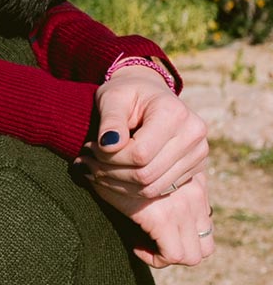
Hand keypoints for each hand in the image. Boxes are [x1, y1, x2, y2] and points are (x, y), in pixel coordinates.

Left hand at [82, 66, 213, 266]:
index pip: (139, 154)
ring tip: (94, 169)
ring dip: (117, 184)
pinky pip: (159, 190)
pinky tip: (111, 175)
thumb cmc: (126, 94)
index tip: (89, 148)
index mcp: (175, 113)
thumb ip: (110, 120)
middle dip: (110, 173)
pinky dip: (131, 188)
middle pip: (146, 174)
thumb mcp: (112, 97)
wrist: (149, 95)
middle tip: (85, 162)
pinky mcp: (195, 167)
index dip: (109, 158)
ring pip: (152, 187)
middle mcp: (194, 135)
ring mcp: (199, 153)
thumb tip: (108, 146)